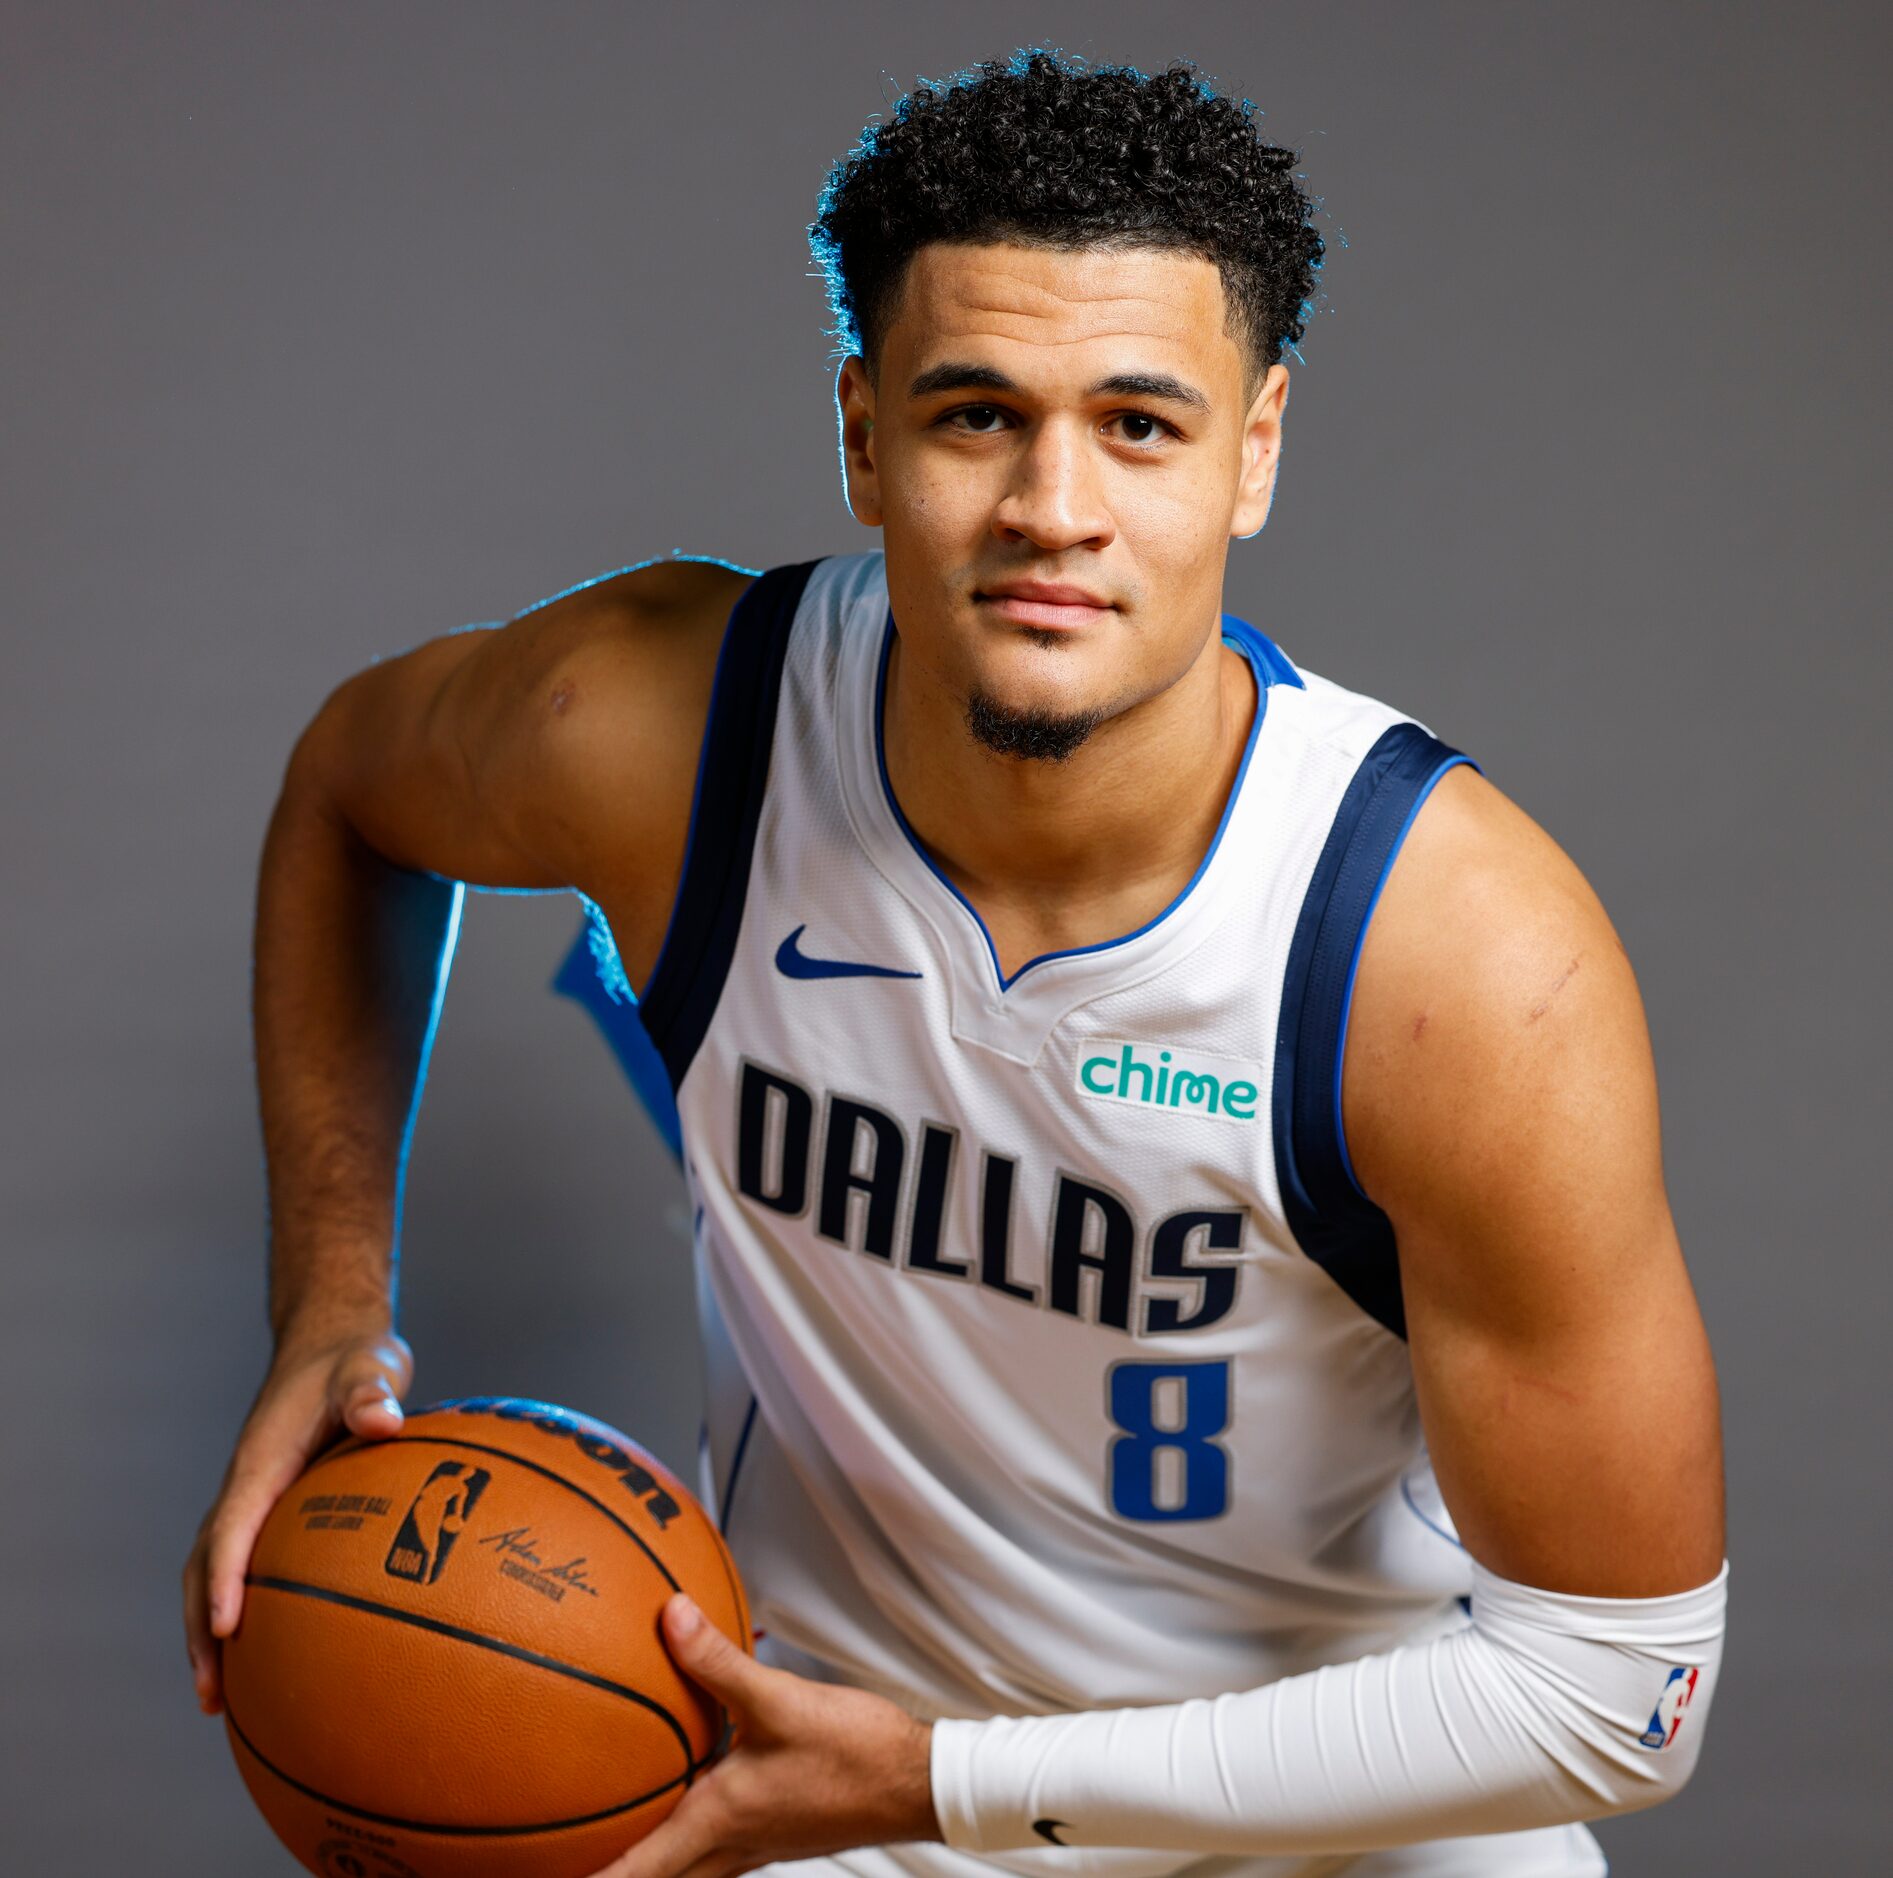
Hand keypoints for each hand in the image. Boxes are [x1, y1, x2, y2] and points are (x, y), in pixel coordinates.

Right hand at [182, 1322, 411, 1714]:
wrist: (332, 1343)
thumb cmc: (351, 1359)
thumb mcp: (366, 1366)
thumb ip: (371, 1391)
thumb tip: (382, 1419)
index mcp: (259, 1462)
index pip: (231, 1528)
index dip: (223, 1579)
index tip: (226, 1628)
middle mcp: (247, 1487)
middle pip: (204, 1567)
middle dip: (201, 1629)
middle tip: (212, 1692)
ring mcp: (257, 1500)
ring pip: (217, 1574)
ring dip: (212, 1632)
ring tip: (223, 1699)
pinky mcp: (276, 1508)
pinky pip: (251, 1566)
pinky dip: (251, 1609)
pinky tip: (282, 1652)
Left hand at [587, 1595, 939, 1877]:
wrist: (915, 1781)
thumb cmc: (855, 1754)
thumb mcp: (779, 1699)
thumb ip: (718, 1661)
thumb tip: (669, 1616)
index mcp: (717, 1822)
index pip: (635, 1872)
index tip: (541, 1871)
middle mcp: (727, 1845)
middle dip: (609, 1872)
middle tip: (560, 1855)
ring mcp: (750, 1844)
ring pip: (681, 1868)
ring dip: (644, 1855)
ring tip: (609, 1829)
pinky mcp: (770, 1829)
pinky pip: (709, 1842)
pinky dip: (681, 1824)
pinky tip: (685, 1780)